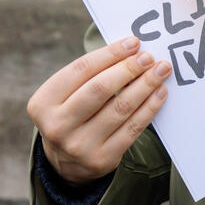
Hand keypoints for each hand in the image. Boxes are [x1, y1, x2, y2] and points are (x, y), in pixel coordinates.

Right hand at [27, 37, 170, 183]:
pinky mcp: (103, 159)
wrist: (66, 162)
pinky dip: (150, 107)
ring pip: (120, 108)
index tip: (133, 43)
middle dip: (128, 69)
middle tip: (148, 56)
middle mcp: (57, 125)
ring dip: (145, 85)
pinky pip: (133, 127)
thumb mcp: (65, 96)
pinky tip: (160, 92)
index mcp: (43, 103)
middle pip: (100, 89)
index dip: (110, 54)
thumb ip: (89, 74)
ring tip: (161, 70)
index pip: (81, 70)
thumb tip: (130, 50)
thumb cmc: (71, 114)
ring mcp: (80, 145)